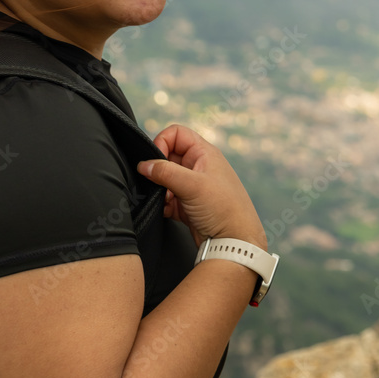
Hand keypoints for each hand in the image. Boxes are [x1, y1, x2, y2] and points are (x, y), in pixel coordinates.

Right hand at [137, 124, 266, 249]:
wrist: (234, 243)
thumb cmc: (224, 209)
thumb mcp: (192, 185)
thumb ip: (165, 172)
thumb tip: (144, 165)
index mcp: (204, 153)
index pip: (176, 134)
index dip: (162, 142)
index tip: (155, 160)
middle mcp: (199, 167)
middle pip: (168, 156)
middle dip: (159, 169)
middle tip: (157, 182)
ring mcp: (193, 186)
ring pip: (166, 178)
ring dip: (160, 188)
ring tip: (165, 198)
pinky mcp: (188, 204)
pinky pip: (168, 197)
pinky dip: (163, 203)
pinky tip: (167, 210)